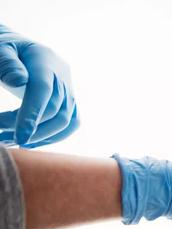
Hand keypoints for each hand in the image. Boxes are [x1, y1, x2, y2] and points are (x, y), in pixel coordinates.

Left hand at [0, 24, 78, 147]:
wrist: (21, 49)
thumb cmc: (6, 49)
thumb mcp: (0, 49)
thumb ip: (7, 63)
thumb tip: (19, 81)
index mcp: (45, 60)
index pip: (43, 90)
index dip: (33, 115)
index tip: (19, 137)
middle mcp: (63, 76)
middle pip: (55, 110)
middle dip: (30, 128)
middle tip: (1, 135)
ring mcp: (70, 89)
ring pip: (65, 121)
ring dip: (41, 137)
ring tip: (12, 141)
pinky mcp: (71, 101)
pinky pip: (71, 123)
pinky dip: (53, 137)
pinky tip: (31, 142)